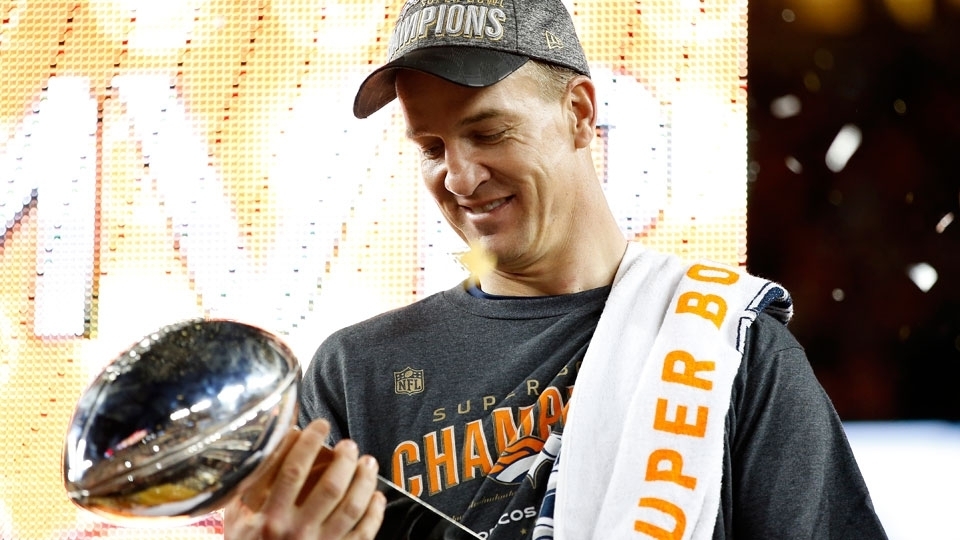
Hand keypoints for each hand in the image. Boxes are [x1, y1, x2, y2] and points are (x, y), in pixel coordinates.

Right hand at [224, 419, 385, 538]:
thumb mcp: (237, 517)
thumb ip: (251, 484)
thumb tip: (273, 443)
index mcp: (268, 518)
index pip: (293, 470)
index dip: (310, 442)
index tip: (320, 425)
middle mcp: (294, 532)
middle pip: (330, 487)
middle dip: (345, 460)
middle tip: (349, 445)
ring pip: (351, 507)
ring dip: (364, 481)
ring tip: (367, 463)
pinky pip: (363, 533)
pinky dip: (375, 512)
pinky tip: (376, 496)